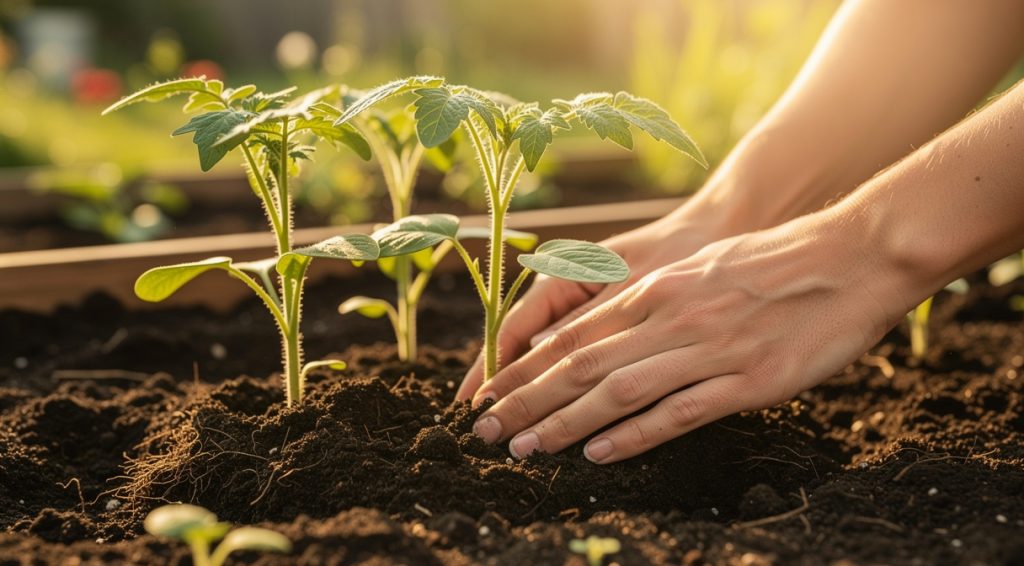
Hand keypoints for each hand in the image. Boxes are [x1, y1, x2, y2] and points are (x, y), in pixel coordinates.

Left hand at [469, 214, 913, 462]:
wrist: (850, 254)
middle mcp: (669, 317)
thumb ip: (647, 300)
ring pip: (616, 391)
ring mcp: (707, 349)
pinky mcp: (747, 381)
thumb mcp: (696, 270)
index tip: (489, 395)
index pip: (571, 334)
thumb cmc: (771, 260)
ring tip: (524, 449)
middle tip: (486, 432)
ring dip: (563, 424)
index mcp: (655, 289)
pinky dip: (633, 436)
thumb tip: (599, 329)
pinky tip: (599, 454)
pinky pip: (678, 413)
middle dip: (525, 400)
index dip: (524, 368)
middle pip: (578, 365)